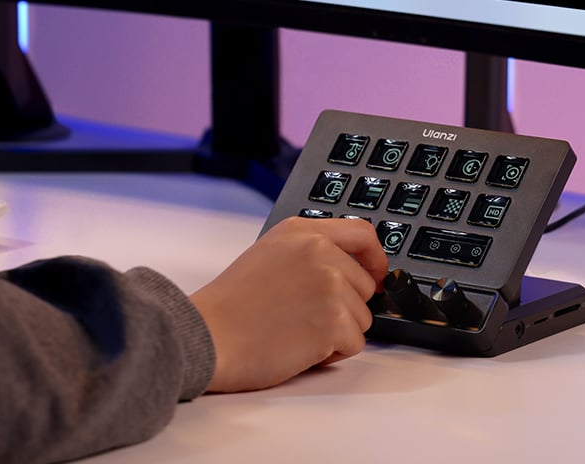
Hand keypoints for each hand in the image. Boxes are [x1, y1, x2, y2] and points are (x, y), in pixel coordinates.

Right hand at [190, 217, 388, 391]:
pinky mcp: (332, 321)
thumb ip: (311, 250)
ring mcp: (329, 285)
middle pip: (365, 284)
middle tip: (305, 314)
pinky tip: (300, 345)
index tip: (377, 274)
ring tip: (297, 329)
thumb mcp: (272, 252)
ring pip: (362, 317)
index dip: (376, 258)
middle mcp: (320, 252)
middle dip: (344, 306)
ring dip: (337, 331)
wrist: (207, 334)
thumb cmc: (233, 303)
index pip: (363, 234)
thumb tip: (352, 268)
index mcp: (304, 231)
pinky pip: (355, 343)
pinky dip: (332, 353)